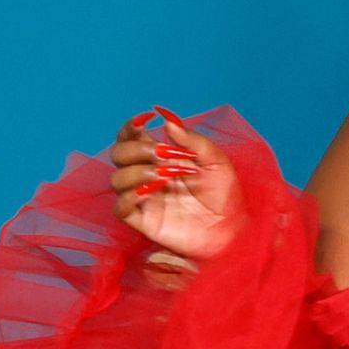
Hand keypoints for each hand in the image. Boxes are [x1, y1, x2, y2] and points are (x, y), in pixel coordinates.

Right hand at [110, 105, 245, 259]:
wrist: (232, 228)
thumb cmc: (225, 194)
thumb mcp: (216, 161)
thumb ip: (193, 140)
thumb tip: (168, 121)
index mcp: (161, 158)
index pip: (131, 138)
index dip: (129, 127)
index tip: (143, 120)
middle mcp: (147, 175)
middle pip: (119, 155)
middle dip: (134, 149)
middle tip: (161, 153)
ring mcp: (143, 198)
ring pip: (116, 180)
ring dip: (136, 172)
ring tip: (164, 176)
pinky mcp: (143, 220)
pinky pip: (120, 207)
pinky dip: (130, 196)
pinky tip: (150, 191)